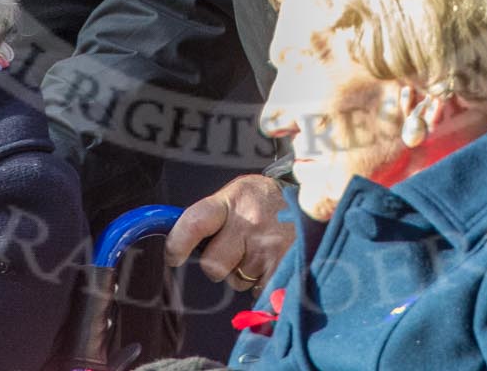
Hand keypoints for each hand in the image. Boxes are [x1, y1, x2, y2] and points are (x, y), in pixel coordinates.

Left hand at [164, 174, 290, 290]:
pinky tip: (273, 261)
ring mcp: (269, 247)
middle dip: (220, 264)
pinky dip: (263, 283)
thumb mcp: (236, 195)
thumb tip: (176, 246)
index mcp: (232, 200)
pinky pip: (259, 291)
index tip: (173, 256)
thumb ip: (210, 217)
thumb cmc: (264, 200)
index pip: (194, 223)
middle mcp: (250, 223)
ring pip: (238, 281)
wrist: (313, 198)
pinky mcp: (286, 267)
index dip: (178, 244)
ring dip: (246, 272)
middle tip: (236, 248)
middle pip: (213, 266)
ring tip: (262, 249)